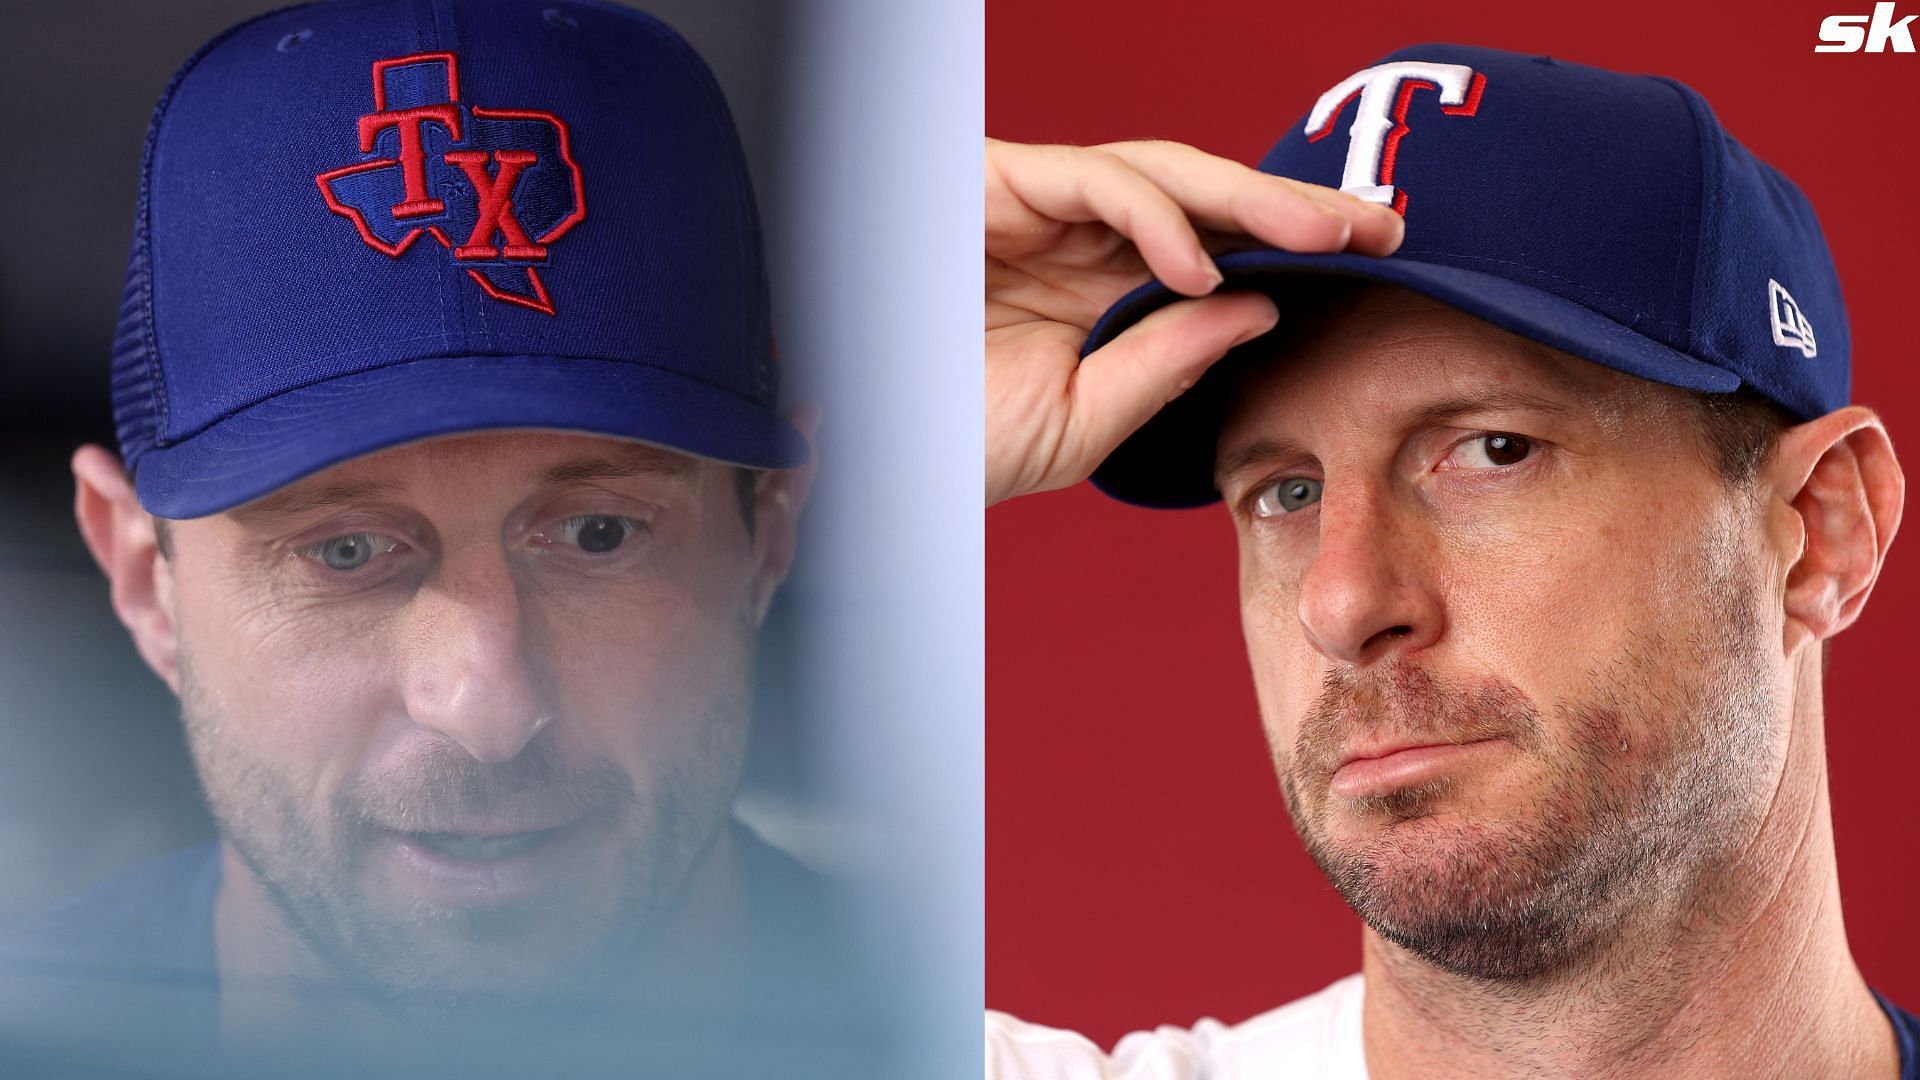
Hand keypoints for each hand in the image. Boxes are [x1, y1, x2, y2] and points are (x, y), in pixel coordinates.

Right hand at [985, 138, 1402, 505]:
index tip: (1380, 261)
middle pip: (1205, 198)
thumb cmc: (957, 439)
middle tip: (1381, 226)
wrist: (865, 451)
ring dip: (1249, 198)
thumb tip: (1258, 311)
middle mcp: (1081, 238)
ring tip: (1322, 234)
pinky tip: (1204, 266)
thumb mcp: (1087, 421)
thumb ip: (1168, 362)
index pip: (1217, 249)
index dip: (1295, 248)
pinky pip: (1095, 180)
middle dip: (1294, 207)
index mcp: (1106, 291)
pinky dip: (1155, 217)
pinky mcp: (1000, 182)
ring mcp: (1042, 206)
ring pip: (1163, 171)